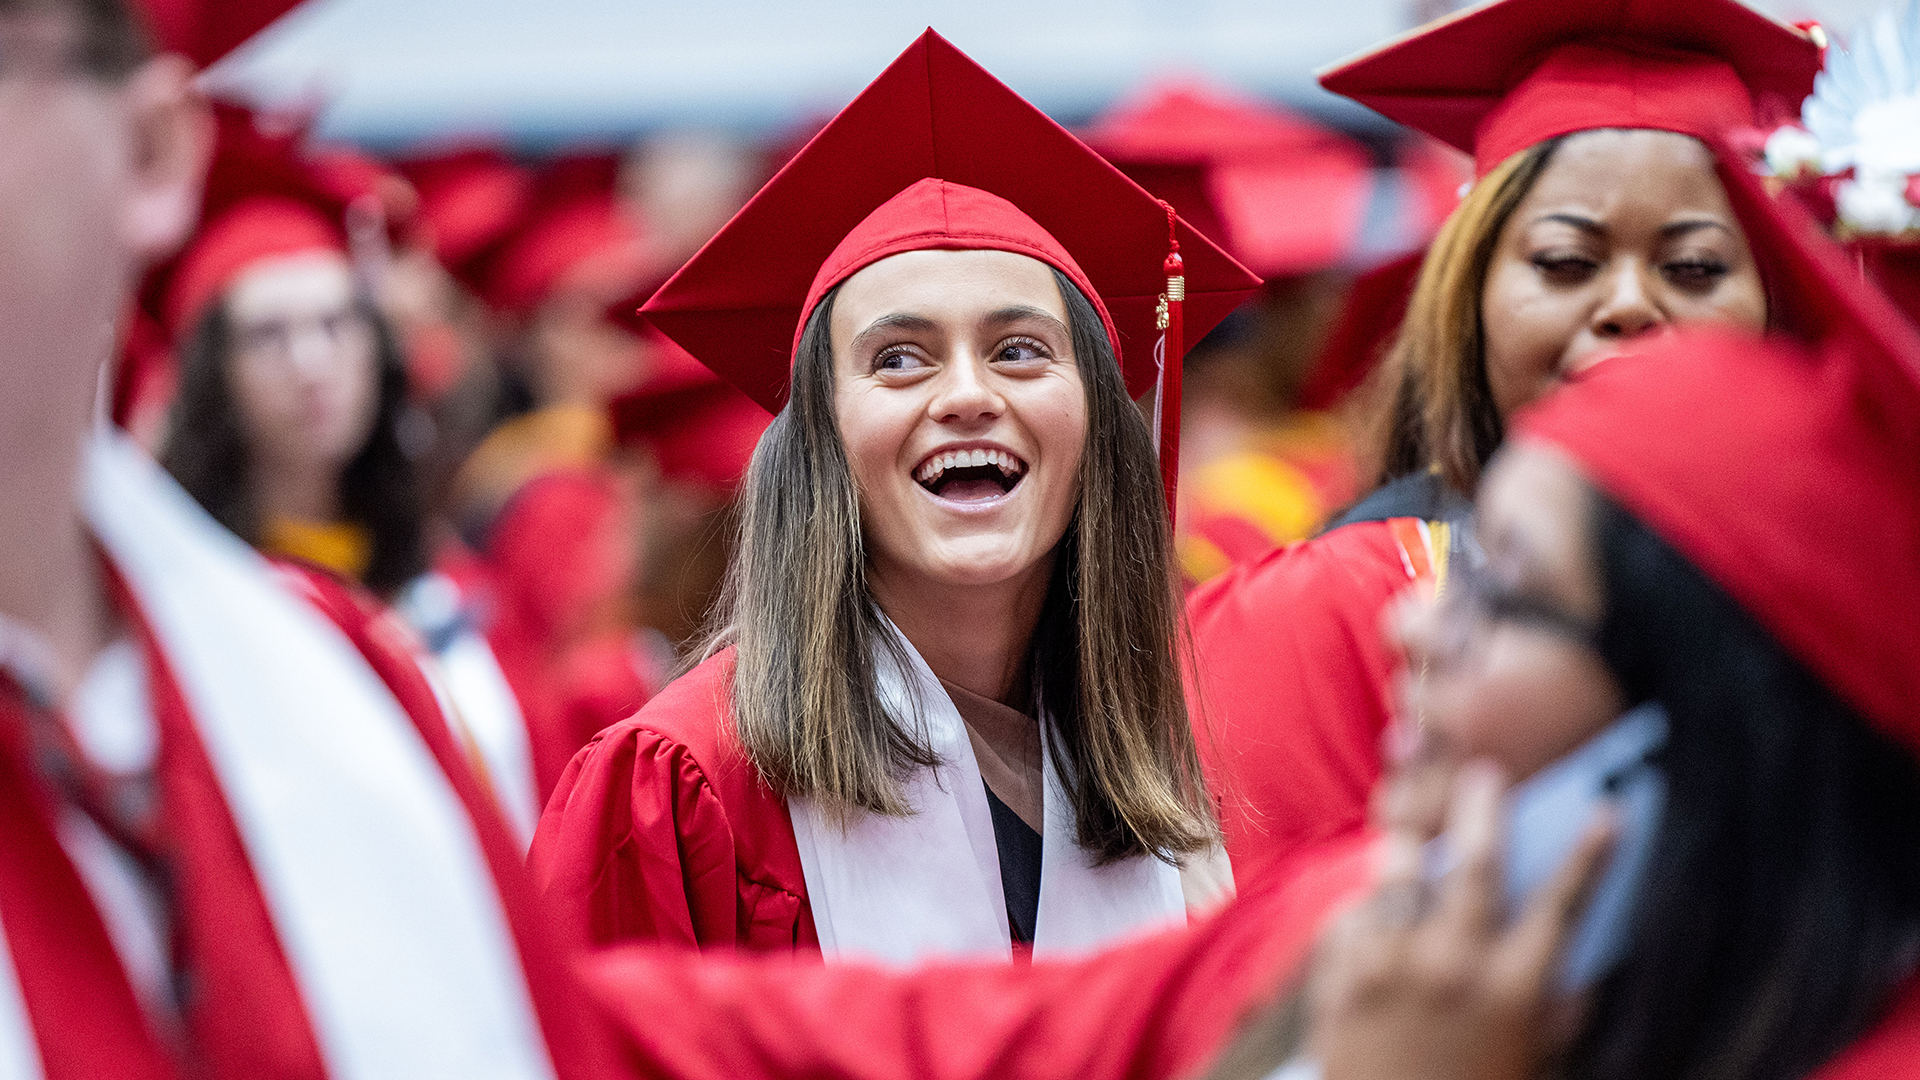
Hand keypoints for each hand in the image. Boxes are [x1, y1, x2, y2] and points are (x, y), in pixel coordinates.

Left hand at [1310, 761, 1613, 1079]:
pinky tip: (1376, 915)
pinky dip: (1368, 909)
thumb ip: (1555, 997)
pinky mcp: (1340, 979)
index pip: (1562, 906)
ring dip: (1409, 843)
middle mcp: (1452, 970)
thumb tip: (1579, 940)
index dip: (1592, 855)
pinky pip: (1354, 915)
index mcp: (1513, 991)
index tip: (1610, 809)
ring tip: (1412, 822)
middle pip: (1473, 865)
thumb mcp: (1532, 1052)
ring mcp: (1390, 971)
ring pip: (1399, 874)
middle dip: (1483, 810)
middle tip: (1484, 773)